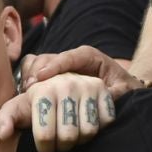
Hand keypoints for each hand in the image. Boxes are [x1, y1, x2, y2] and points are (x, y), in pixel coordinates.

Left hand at [0, 73, 118, 151]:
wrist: (61, 85)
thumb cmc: (37, 103)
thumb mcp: (16, 110)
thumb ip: (3, 121)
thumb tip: (4, 134)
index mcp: (43, 90)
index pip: (45, 136)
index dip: (45, 149)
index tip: (45, 147)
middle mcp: (67, 85)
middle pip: (68, 136)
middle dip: (63, 146)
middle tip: (60, 143)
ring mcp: (88, 86)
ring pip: (88, 132)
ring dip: (81, 140)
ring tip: (73, 134)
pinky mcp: (105, 91)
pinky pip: (106, 122)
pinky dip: (99, 128)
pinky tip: (87, 124)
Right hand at [18, 45, 148, 97]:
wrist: (121, 88)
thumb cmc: (123, 87)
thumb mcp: (125, 90)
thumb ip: (115, 93)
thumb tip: (105, 95)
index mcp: (91, 57)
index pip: (71, 57)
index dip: (55, 65)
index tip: (42, 77)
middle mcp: (73, 59)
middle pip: (49, 57)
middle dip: (38, 70)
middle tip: (31, 87)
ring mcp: (61, 66)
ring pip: (38, 61)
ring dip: (31, 75)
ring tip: (28, 91)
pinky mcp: (53, 76)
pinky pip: (35, 71)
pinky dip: (29, 80)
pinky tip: (27, 93)